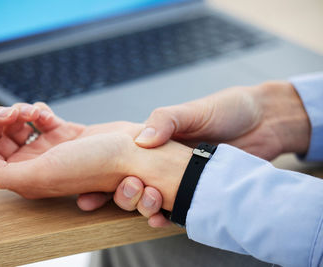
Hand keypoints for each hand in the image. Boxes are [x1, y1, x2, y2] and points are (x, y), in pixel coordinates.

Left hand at [0, 102, 143, 197]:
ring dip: (19, 112)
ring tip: (36, 112)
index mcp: (25, 178)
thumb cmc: (95, 165)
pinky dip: (37, 111)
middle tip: (13, 112)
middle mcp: (34, 165)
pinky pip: (37, 118)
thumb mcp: (44, 173)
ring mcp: (48, 148)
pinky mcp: (62, 133)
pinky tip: (45, 113)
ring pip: (16, 126)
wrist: (132, 152)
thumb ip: (4, 174)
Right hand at [79, 81, 311, 226]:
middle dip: (114, 195)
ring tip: (144, 208)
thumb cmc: (227, 109)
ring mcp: (178, 177)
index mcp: (156, 139)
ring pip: (147, 197)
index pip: (120, 158)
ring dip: (139, 206)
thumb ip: (165, 120)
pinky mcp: (195, 190)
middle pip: (128, 182)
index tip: (85, 190)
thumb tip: (140, 140)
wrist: (265, 122)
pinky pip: (174, 207)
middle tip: (106, 199)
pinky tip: (161, 219)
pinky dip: (164, 215)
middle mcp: (162, 160)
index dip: (100, 174)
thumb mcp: (193, 110)